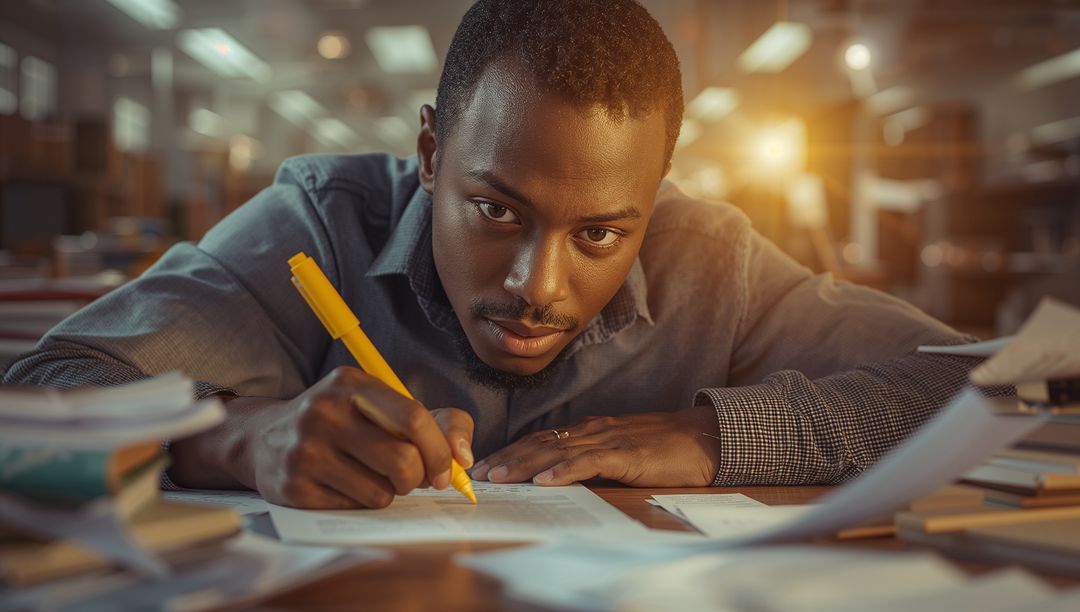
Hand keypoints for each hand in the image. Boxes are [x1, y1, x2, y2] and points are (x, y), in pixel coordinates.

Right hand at [246, 367, 473, 508]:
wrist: (265, 439)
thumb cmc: (344, 422)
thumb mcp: (384, 405)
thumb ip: (438, 421)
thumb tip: (463, 456)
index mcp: (351, 384)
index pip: (413, 417)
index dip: (440, 450)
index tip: (447, 469)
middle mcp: (324, 412)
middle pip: (402, 460)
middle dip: (419, 477)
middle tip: (412, 477)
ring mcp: (304, 450)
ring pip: (381, 492)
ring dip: (390, 492)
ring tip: (373, 476)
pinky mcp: (293, 487)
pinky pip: (355, 508)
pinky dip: (362, 502)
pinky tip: (346, 485)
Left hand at [470, 405, 720, 486]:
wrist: (705, 438)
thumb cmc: (666, 449)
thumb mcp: (622, 451)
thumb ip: (595, 459)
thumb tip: (564, 474)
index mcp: (592, 430)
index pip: (543, 439)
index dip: (513, 451)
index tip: (487, 466)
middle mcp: (594, 430)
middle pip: (541, 442)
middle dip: (508, 458)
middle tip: (480, 474)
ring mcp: (610, 440)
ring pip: (558, 451)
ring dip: (525, 465)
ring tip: (500, 477)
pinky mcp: (627, 454)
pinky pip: (591, 461)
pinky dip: (565, 470)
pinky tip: (546, 480)